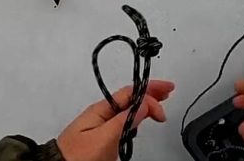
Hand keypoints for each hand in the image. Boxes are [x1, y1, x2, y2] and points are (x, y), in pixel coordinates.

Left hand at [57, 80, 174, 160]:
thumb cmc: (75, 157)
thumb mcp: (104, 137)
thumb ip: (125, 120)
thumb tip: (143, 105)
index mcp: (101, 109)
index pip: (131, 93)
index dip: (151, 92)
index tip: (166, 99)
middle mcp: (101, 114)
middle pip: (129, 97)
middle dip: (150, 92)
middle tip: (168, 89)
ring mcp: (100, 126)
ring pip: (126, 108)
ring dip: (144, 103)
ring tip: (157, 102)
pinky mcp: (100, 138)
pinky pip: (121, 121)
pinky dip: (134, 116)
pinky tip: (138, 119)